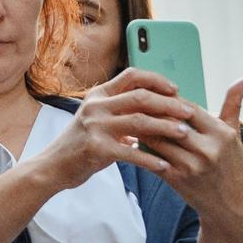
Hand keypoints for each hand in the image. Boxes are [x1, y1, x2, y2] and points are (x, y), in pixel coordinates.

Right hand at [37, 69, 242, 199]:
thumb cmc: (81, 143)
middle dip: (169, 104)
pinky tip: (165, 166)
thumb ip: (121, 112)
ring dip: (166, 128)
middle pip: (141, 97)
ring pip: (140, 122)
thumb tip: (157, 108)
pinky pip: (131, 152)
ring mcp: (95, 126)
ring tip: (184, 134)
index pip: (132, 75)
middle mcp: (96, 106)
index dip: (156, 79)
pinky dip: (150, 159)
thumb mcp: (97, 119)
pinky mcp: (96, 149)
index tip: (176, 89)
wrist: (53, 166)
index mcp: (99, 95)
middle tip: (189, 112)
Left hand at [138, 77, 242, 221]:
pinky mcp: (178, 181)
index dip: (169, 98)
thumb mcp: (234, 135)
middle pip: (170, 122)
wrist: (228, 206)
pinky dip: (141, 150)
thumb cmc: (230, 164)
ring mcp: (192, 166)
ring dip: (141, 129)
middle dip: (151, 112)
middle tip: (133, 102)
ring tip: (129, 119)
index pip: (188, 108)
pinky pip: (152, 159)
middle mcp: (208, 149)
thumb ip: (234, 104)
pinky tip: (132, 142)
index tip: (154, 92)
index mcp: (221, 134)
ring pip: (158, 140)